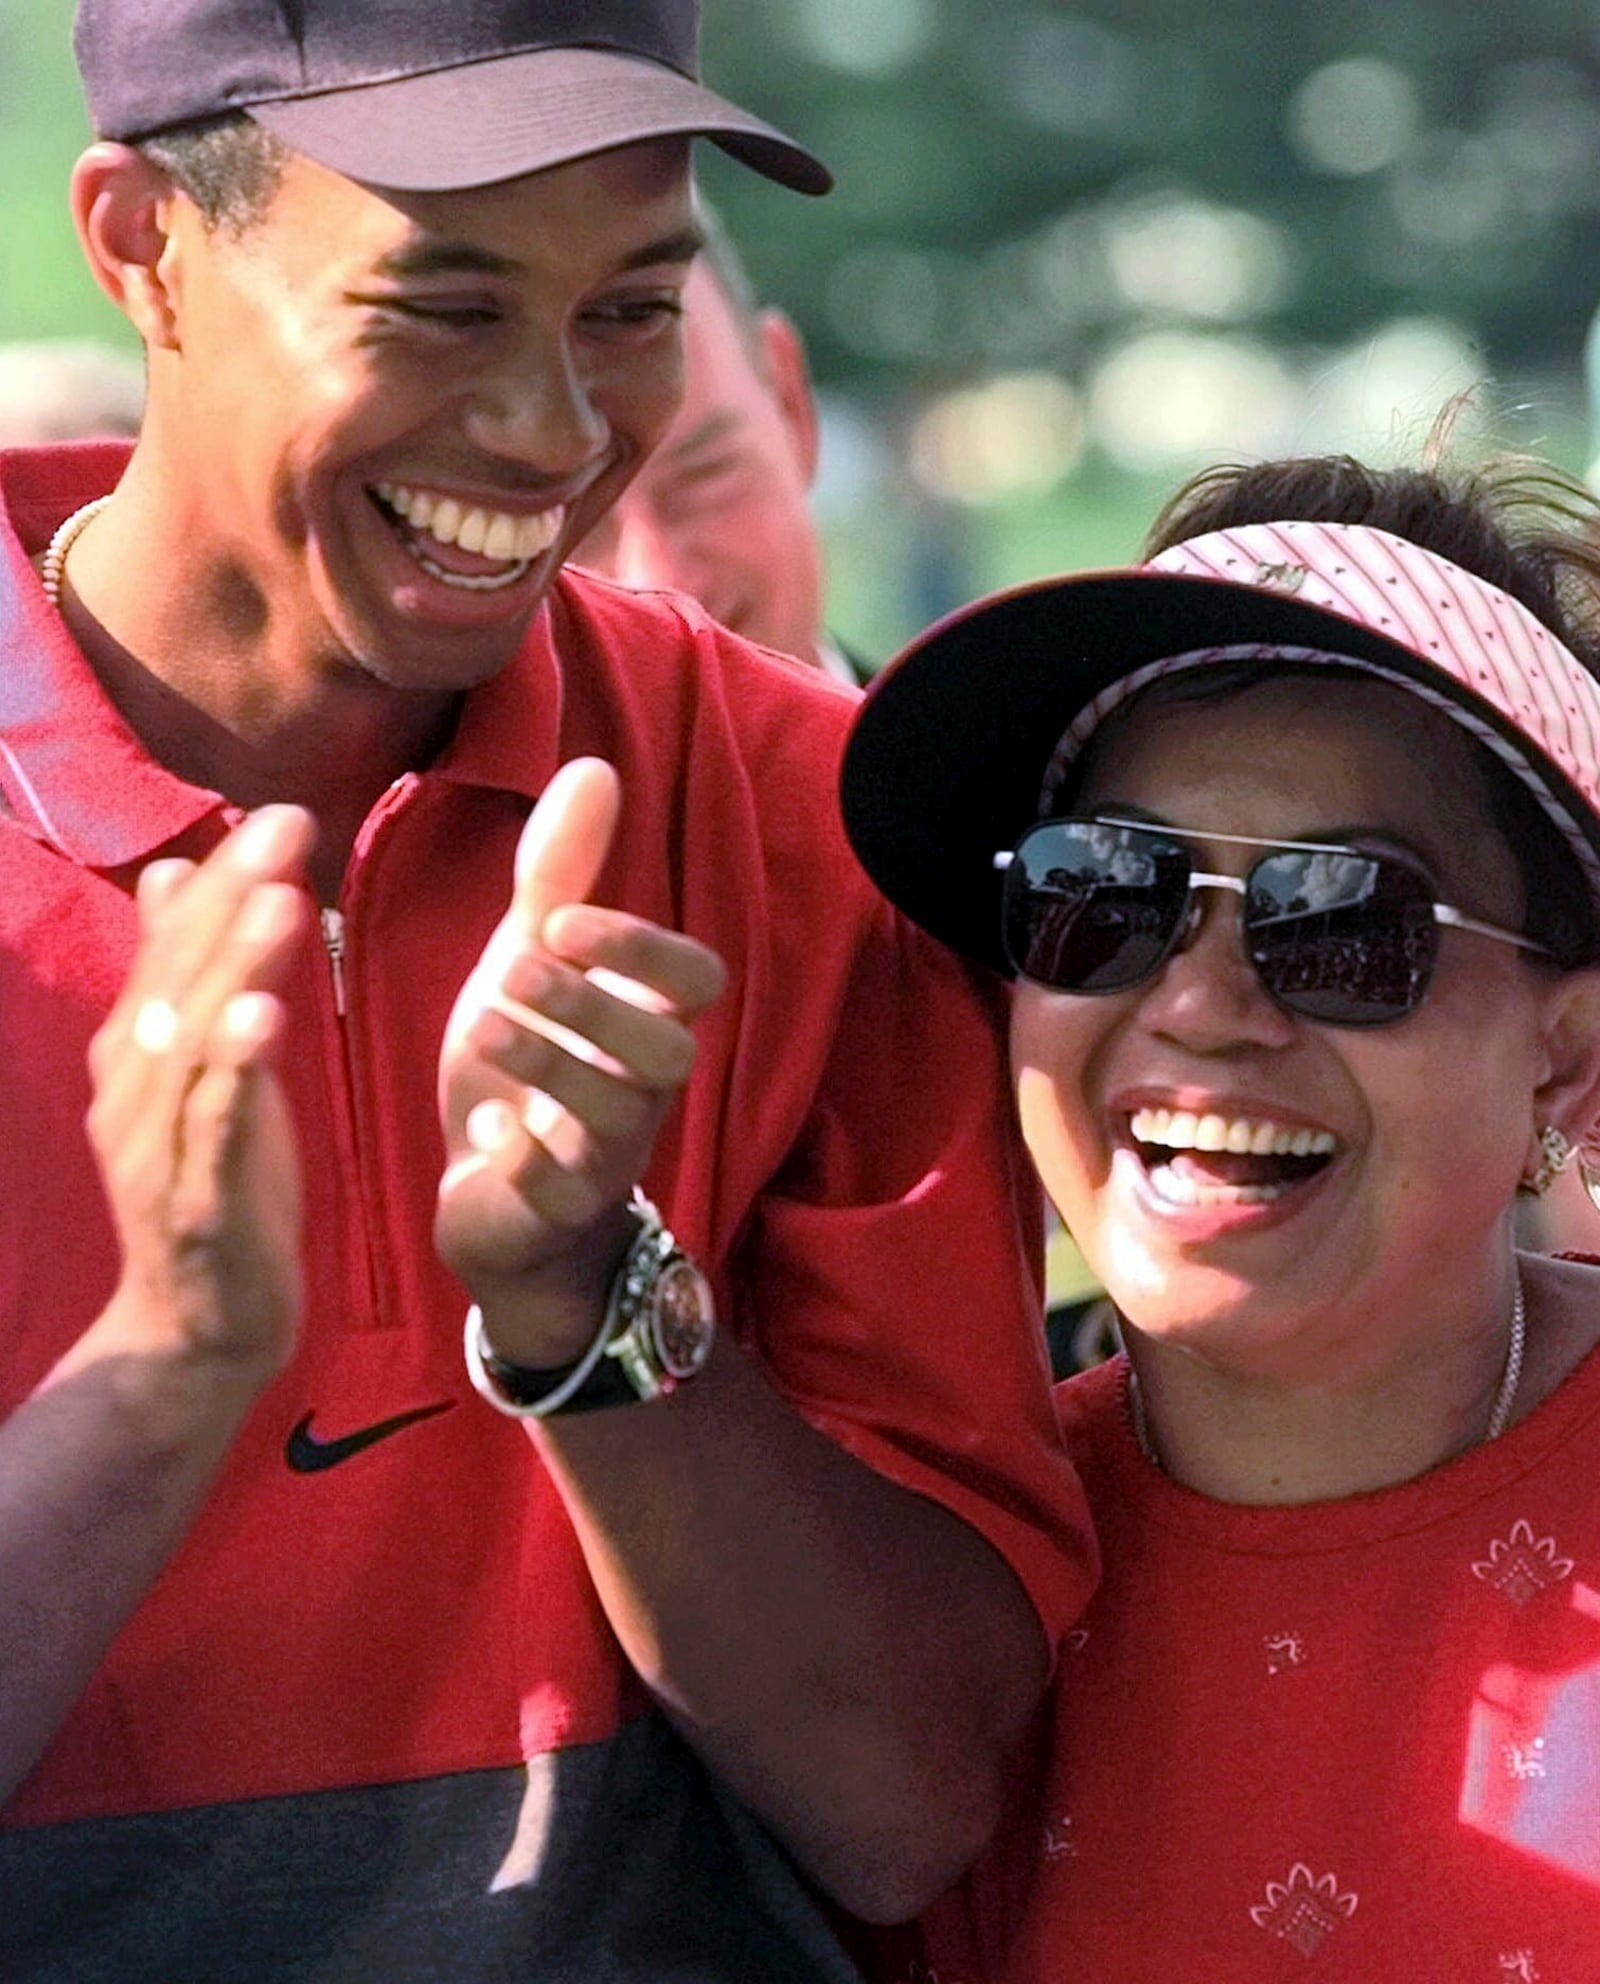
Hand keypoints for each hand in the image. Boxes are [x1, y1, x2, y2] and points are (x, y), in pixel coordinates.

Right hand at [86, 807, 313, 1380]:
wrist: (199, 1331)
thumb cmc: (217, 1190)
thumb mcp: (206, 1074)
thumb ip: (187, 982)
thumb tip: (170, 876)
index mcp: (141, 1053)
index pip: (177, 949)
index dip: (224, 880)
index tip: (277, 813)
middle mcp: (135, 1088)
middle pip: (179, 976)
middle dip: (231, 897)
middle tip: (285, 823)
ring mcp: (158, 1144)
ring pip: (190, 1039)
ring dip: (230, 965)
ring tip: (276, 898)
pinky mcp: (193, 1199)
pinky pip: (211, 1123)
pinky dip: (232, 1068)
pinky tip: (263, 1015)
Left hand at [435, 759, 724, 1363]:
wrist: (490, 1194)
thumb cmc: (524, 1064)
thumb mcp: (529, 959)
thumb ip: (559, 875)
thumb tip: (596, 765)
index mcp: (646, 1022)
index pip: (698, 981)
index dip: (642, 949)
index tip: (561, 922)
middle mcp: (644, 1091)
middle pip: (669, 1052)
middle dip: (592, 1003)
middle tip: (513, 965)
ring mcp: (607, 1157)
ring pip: (619, 1118)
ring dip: (551, 1063)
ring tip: (483, 1025)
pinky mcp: (557, 1212)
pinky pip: (561, 1190)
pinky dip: (523, 1155)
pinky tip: (484, 1132)